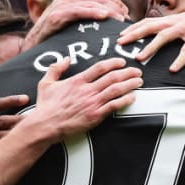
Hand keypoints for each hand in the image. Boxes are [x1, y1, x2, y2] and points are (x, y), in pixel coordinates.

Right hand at [22, 0, 129, 49]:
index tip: (126, 13)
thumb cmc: (55, 27)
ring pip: (92, 3)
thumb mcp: (66, 9)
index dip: (115, 1)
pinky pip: (80, 11)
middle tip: (126, 18)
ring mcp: (62, 4)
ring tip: (120, 20)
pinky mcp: (58, 15)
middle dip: (115, 6)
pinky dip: (93, 12)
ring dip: (109, 11)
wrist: (36, 41)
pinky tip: (104, 16)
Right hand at [24, 57, 142, 142]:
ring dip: (130, 84)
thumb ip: (56, 68)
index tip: (122, 62)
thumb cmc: (45, 106)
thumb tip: (66, 59)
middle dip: (128, 72)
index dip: (113, 62)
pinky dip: (125, 100)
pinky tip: (132, 97)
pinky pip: (114, 106)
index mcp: (77, 80)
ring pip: (116, 90)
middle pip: (113, 77)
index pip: (100, 67)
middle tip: (137, 71)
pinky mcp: (95, 116)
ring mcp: (92, 103)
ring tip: (139, 81)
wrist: (45, 125)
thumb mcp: (46, 83)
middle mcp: (87, 90)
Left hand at [117, 6, 184, 71]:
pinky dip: (180, 59)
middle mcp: (175, 21)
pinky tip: (173, 69)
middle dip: (133, 34)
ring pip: (164, 36)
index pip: (147, 21)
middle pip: (150, 26)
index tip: (120, 35)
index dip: (133, 27)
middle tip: (120, 43)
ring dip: (150, 47)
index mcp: (171, 19)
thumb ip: (171, 28)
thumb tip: (157, 37)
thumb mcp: (183, 24)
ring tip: (139, 58)